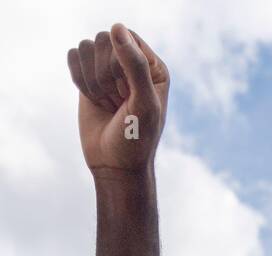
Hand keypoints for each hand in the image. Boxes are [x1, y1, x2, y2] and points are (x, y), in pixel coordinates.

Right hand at [68, 25, 168, 173]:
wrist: (115, 166)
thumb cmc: (135, 139)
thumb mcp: (143, 103)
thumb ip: (135, 65)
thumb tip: (116, 27)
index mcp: (152, 65)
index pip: (125, 37)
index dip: (120, 64)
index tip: (128, 94)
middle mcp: (131, 62)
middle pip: (103, 39)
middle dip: (105, 76)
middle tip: (117, 103)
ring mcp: (107, 68)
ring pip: (85, 47)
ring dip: (92, 81)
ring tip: (107, 104)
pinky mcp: (88, 76)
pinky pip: (73, 57)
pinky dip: (79, 81)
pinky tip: (93, 100)